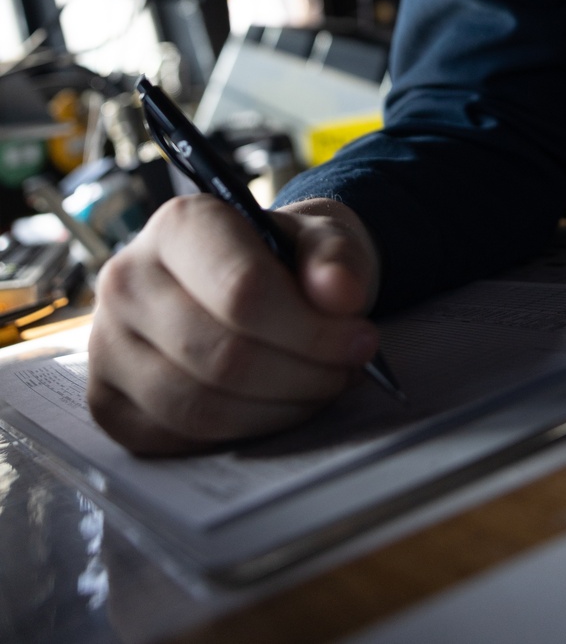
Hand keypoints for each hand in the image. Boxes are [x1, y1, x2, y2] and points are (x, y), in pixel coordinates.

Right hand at [87, 195, 381, 454]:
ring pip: (199, 406)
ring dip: (276, 409)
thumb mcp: (325, 239)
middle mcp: (128, 279)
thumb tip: (341, 294)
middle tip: (346, 370)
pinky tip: (273, 407)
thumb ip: (337, 259)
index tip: (360, 340)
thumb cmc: (288, 259)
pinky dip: (239, 433)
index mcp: (180, 224)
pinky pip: (177, 438)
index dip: (311, 329)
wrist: (250, 280)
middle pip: (223, 355)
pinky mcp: (108, 401)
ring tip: (318, 387)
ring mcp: (108, 344)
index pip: (242, 291)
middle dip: (301, 374)